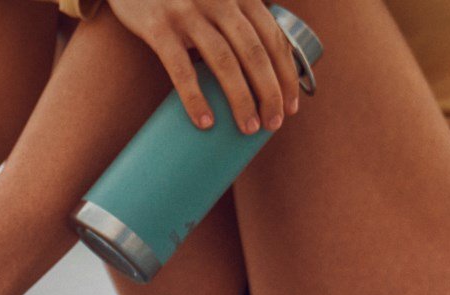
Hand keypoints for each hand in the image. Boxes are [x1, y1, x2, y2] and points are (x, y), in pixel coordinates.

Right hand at [105, 0, 300, 133]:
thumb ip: (237, 17)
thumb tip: (259, 67)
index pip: (273, 38)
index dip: (286, 74)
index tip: (291, 105)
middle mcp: (219, 1)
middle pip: (254, 52)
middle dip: (270, 92)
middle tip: (274, 124)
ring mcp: (188, 13)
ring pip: (224, 62)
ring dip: (241, 99)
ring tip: (248, 127)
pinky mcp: (158, 27)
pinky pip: (180, 68)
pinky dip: (195, 98)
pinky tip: (205, 122)